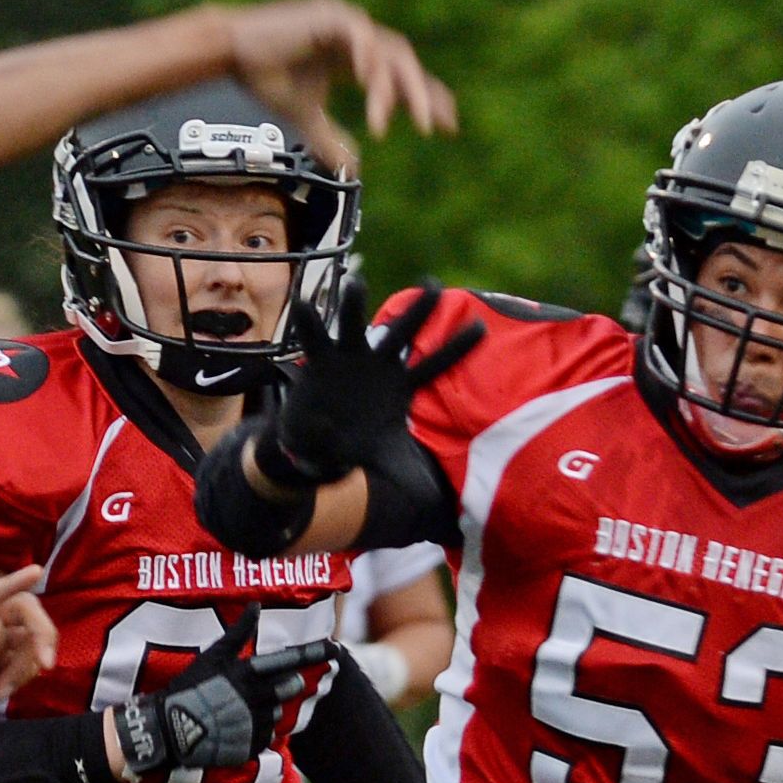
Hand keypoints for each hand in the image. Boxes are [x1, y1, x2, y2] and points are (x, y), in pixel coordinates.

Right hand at [108, 613, 319, 780]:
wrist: (171, 730)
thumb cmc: (190, 688)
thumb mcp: (212, 655)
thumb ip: (238, 632)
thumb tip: (256, 604)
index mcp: (251, 674)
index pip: (291, 661)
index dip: (315, 653)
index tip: (336, 647)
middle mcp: (259, 698)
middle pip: (289, 687)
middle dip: (280, 686)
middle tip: (252, 689)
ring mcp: (257, 723)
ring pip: (278, 713)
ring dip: (265, 710)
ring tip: (235, 711)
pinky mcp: (253, 745)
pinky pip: (266, 736)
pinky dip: (255, 731)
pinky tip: (234, 728)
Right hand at [220, 0, 457, 175]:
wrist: (230, 54)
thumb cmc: (264, 76)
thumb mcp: (304, 117)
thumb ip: (329, 138)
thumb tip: (352, 166)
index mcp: (354, 55)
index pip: (398, 75)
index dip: (424, 98)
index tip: (446, 125)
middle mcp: (355, 35)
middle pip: (403, 62)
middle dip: (423, 94)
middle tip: (436, 126)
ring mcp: (344, 21)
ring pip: (387, 50)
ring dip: (394, 87)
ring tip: (395, 118)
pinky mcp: (329, 14)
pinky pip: (361, 35)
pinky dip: (369, 59)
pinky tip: (372, 85)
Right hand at [259, 280, 483, 490]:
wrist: (319, 447)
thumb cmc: (357, 445)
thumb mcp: (385, 459)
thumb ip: (407, 473)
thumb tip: (431, 501)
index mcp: (400, 384)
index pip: (435, 365)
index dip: (457, 348)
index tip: (481, 328)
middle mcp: (377, 364)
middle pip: (402, 333)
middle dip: (417, 310)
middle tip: (433, 285)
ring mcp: (348, 358)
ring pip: (353, 326)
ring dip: (353, 304)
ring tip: (355, 281)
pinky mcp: (320, 362)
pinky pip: (312, 339)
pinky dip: (306, 321)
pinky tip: (301, 303)